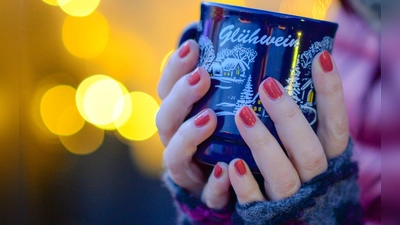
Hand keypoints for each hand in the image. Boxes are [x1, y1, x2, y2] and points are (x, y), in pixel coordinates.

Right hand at [157, 40, 230, 208]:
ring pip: (175, 156)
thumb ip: (227, 85)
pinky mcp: (206, 194)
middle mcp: (176, 142)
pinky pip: (206, 192)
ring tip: (209, 118)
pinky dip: (214, 183)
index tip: (192, 47)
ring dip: (189, 136)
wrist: (227, 183)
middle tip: (202, 77)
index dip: (174, 69)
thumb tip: (242, 47)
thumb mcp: (223, 107)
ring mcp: (188, 170)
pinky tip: (227, 169)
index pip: (167, 90)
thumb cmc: (225, 134)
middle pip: (165, 120)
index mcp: (178, 117)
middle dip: (180, 97)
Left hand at [230, 51, 348, 202]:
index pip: (336, 124)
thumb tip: (280, 69)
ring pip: (283, 176)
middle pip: (310, 151)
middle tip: (267, 84)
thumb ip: (300, 119)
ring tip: (242, 114)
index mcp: (327, 158)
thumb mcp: (305, 144)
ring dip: (264, 145)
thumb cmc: (294, 168)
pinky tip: (233, 164)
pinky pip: (255, 202)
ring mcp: (290, 198)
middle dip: (289, 117)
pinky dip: (245, 185)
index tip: (321, 57)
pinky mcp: (265, 213)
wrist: (293, 214)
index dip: (332, 93)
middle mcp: (314, 179)